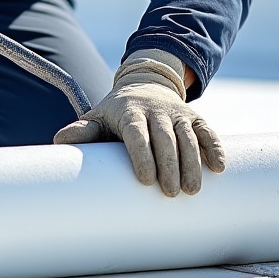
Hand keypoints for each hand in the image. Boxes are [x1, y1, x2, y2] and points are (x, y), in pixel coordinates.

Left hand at [53, 49, 224, 196]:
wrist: (145, 84)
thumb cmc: (116, 112)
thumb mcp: (98, 117)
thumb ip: (83, 131)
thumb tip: (59, 141)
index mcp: (129, 112)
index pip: (136, 133)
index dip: (142, 155)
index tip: (146, 179)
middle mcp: (155, 110)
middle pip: (165, 137)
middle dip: (170, 164)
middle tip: (171, 193)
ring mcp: (177, 113)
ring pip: (188, 136)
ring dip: (193, 162)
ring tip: (192, 190)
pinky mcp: (194, 116)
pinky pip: (207, 130)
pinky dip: (215, 147)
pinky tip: (219, 167)